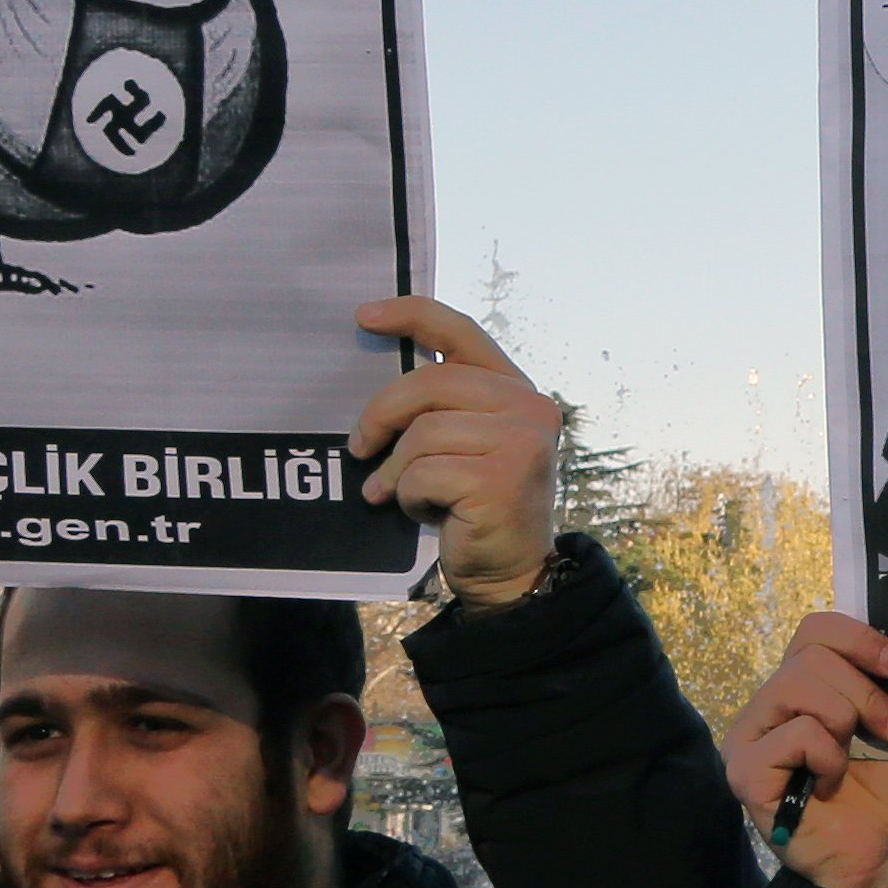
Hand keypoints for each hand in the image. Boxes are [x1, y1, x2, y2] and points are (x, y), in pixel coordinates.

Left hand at [350, 298, 563, 608]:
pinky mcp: (501, 479)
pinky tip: (427, 512)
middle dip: (381, 415)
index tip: (363, 316)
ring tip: (399, 494)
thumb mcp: (465, 444)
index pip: (461, 332)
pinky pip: (422, 473)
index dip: (410, 315)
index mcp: (517, 390)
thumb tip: (375, 388)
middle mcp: (529, 407)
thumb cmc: (475, 507)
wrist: (511, 573)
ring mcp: (521, 442)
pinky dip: (410, 496)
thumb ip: (441, 409)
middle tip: (358, 448)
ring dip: (398, 470)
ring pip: (423, 433)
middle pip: (430, 383)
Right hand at [724, 611, 887, 887]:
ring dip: (846, 720)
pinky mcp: (744, 772)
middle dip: (865, 691)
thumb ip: (886, 687)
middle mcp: (769, 707)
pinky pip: (794, 735)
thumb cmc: (886, 794)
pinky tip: (828, 784)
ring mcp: (749, 738)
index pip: (815, 630)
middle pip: (810, 656)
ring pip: (797, 686)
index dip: (860, 637)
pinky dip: (827, 757)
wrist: (879, 859)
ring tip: (857, 758)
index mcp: (803, 688)